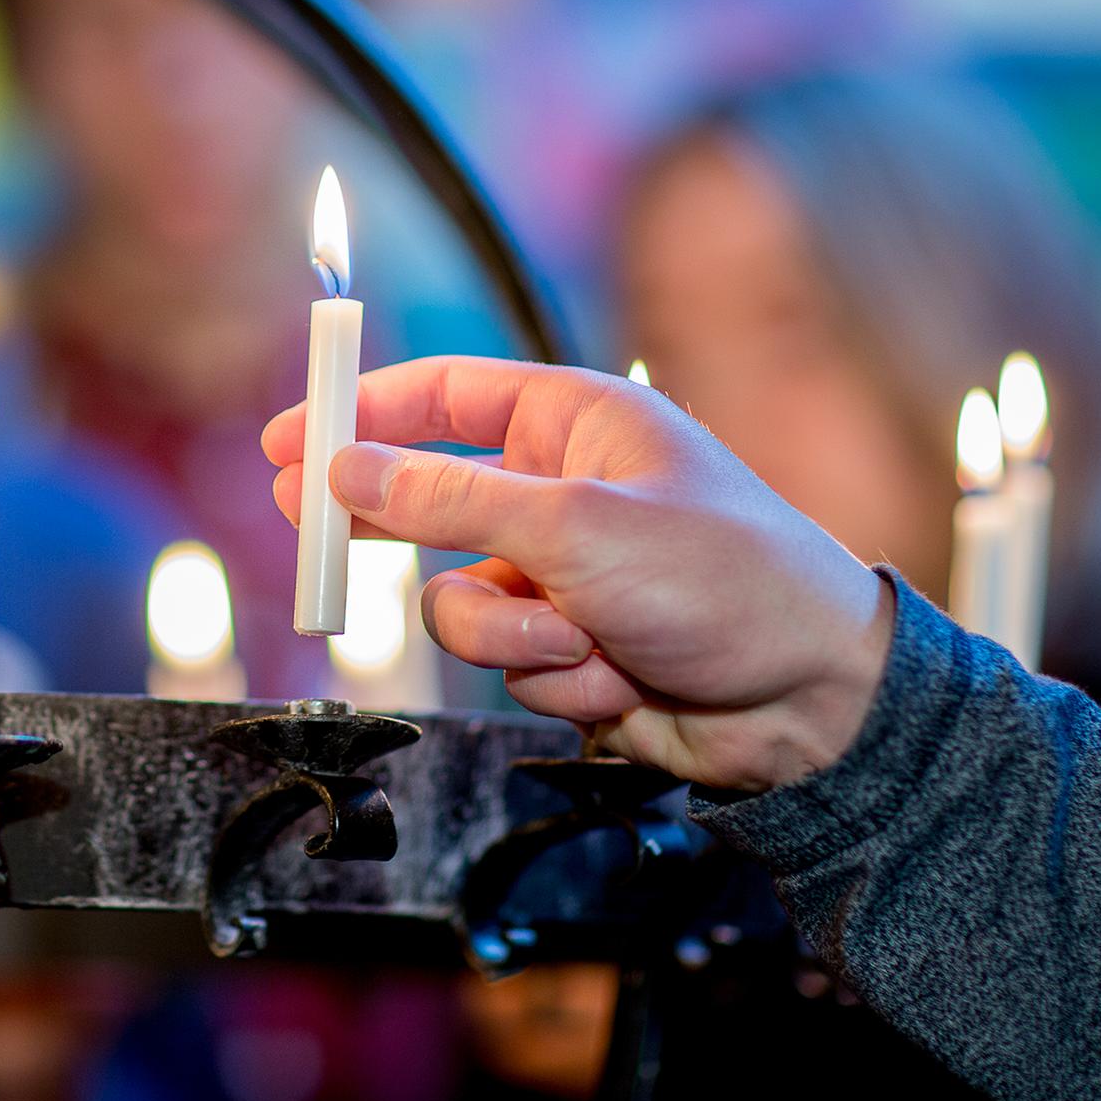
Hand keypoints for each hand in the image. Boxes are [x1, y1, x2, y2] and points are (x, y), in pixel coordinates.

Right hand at [263, 357, 893, 792]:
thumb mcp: (573, 526)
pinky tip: (619, 675)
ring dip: (510, 635)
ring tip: (582, 640)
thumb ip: (447, 499)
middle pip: (428, 497)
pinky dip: (551, 676)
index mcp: (576, 422)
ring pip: (457, 601)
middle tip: (309, 532)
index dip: (360, 411)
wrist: (813, 703)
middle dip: (385, 527)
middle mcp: (562, 489)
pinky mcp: (567, 647)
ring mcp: (561, 574)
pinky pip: (502, 661)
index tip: (288, 437)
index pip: (444, 396)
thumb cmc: (723, 580)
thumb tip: (346, 469)